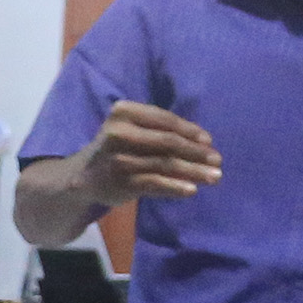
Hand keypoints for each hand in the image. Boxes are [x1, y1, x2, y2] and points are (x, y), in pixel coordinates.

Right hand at [80, 99, 220, 207]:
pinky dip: (175, 187)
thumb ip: (159, 130)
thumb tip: (204, 143)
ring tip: (214, 177)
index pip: (165, 120)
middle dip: (197, 152)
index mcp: (123, 112)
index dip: (190, 130)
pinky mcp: (121, 182)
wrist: (84, 176)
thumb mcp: (131, 128)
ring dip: (194, 172)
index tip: (208, 141)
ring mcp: (119, 159)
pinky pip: (155, 184)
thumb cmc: (117, 148)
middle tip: (217, 161)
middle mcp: (119, 133)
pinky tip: (192, 190)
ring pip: (165, 164)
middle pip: (167, 142)